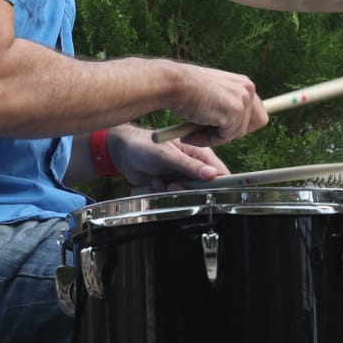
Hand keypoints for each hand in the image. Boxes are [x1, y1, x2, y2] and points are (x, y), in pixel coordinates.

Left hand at [108, 126, 230, 190]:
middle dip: (189, 189)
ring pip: (188, 194)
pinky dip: (163, 192)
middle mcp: (192, 165)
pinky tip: (154, 182)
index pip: (218, 170)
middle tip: (174, 184)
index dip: (219, 182)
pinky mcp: (170, 185)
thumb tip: (211, 174)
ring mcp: (182, 176)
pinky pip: (174, 197)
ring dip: (173, 191)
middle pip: (204, 186)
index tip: (212, 192)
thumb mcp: (167, 155)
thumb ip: (189, 166)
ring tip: (161, 182)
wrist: (123, 153)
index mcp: (198, 153)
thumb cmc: (144, 145)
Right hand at [167, 64, 267, 147]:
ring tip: (193, 133)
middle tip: (211, 134)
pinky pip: (225, 138)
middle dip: (235, 132)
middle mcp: (248, 89)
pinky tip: (191, 134)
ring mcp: (242, 100)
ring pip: (237, 133)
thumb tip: (233, 125)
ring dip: (216, 138)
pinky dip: (208, 140)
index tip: (225, 131)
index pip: (257, 111)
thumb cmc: (185, 88)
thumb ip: (226, 104)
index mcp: (244, 83)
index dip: (243, 124)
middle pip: (257, 123)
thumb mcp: (213, 93)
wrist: (173, 83)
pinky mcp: (233, 113)